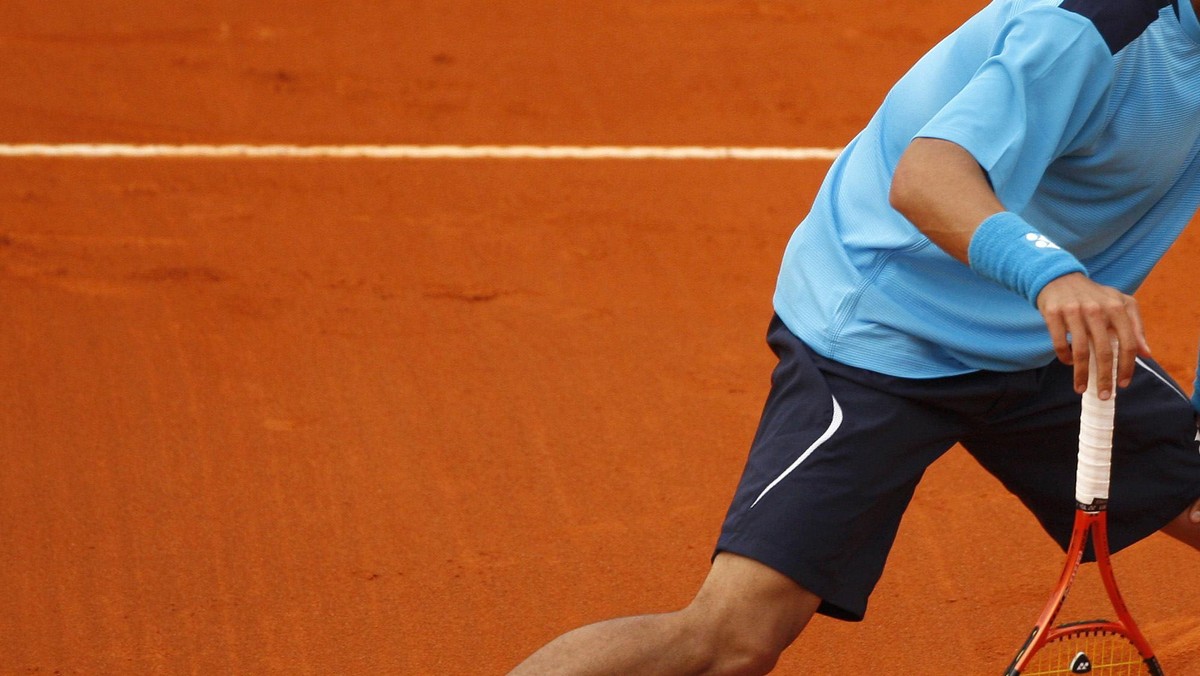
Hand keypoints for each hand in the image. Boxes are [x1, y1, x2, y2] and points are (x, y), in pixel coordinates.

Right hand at [1035, 272, 1150, 398]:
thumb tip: (1147, 354)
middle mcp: (1097, 309)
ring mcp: (1074, 311)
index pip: (1128, 343)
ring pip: (1081, 350)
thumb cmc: (1093, 296)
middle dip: (1105, 377)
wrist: (1058, 277)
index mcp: (1117, 307)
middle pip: (1104, 351)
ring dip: (1081, 374)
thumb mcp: (1119, 304)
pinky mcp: (1053, 313)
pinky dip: (1065, 357)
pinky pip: (1060, 342)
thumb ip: (1135, 327)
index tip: (1123, 384)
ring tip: (1081, 388)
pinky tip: (1068, 363)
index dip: (1128, 367)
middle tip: (1104, 395)